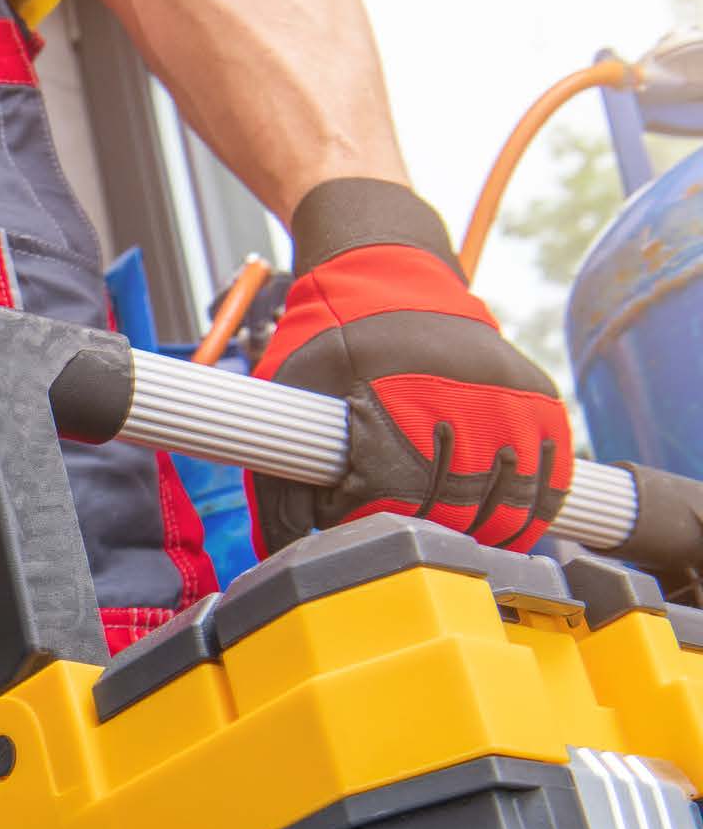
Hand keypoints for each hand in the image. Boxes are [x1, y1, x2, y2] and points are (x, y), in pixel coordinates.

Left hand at [247, 179, 572, 557]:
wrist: (388, 276)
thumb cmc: (329, 344)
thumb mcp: (288, 398)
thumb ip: (279, 479)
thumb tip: (285, 553)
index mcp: (389, 392)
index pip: (393, 499)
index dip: (371, 526)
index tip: (352, 526)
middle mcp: (456, 392)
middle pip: (454, 508)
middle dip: (425, 536)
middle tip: (401, 542)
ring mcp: (505, 394)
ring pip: (508, 502)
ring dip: (482, 534)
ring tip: (451, 543)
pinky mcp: (536, 396)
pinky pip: (549, 475)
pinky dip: (532, 510)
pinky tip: (505, 526)